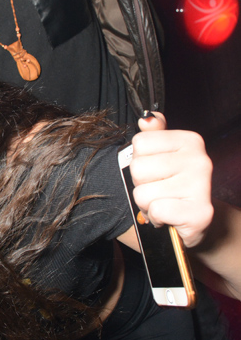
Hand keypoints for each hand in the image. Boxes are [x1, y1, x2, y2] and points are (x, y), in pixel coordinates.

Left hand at [130, 112, 213, 247]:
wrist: (197, 220)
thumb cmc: (174, 185)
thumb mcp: (163, 156)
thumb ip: (154, 135)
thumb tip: (146, 119)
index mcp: (190, 141)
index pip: (140, 143)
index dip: (140, 160)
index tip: (155, 170)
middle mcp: (199, 160)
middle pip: (138, 168)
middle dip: (141, 184)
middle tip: (158, 190)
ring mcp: (201, 186)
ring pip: (143, 193)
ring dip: (146, 204)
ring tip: (163, 203)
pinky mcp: (199, 213)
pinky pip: (156, 211)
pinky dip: (156, 218)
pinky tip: (168, 216)